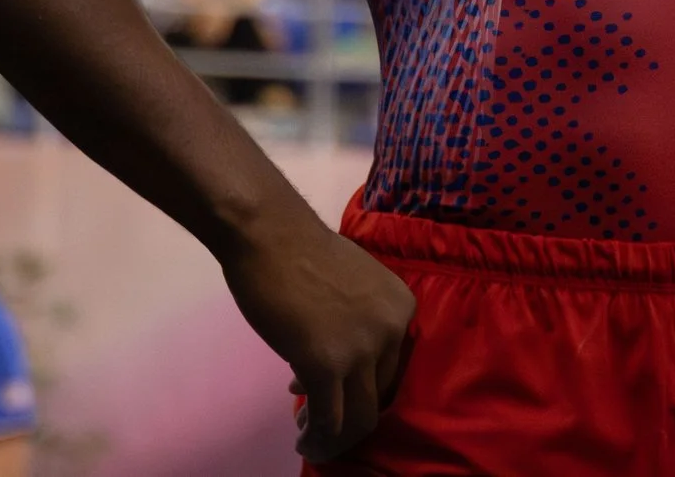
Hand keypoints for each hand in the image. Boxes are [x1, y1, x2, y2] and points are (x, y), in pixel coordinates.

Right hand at [218, 211, 415, 463]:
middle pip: (379, 396)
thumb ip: (355, 324)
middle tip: (316, 416)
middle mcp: (392, 329)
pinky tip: (302, 439)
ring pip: (360, 417)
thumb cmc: (303, 253)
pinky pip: (329, 420)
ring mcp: (361, 349)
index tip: (332, 388)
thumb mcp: (353, 288)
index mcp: (402, 308)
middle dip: (349, 414)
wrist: (271, 234)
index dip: (361, 386)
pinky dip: (317, 438)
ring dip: (335, 436)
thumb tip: (333, 366)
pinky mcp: (326, 366)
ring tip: (309, 436)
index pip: (391, 367)